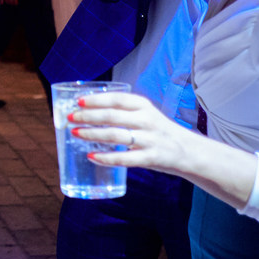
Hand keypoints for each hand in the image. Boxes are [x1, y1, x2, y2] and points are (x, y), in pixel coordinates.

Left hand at [67, 91, 192, 173]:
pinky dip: (106, 158)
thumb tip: (88, 109)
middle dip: (88, 116)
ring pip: (115, 136)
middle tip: (70, 118)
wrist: (189, 151)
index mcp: (144, 106)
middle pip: (112, 116)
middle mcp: (147, 120)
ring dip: (92, 134)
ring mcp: (149, 140)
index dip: (96, 99)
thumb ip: (123, 111)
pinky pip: (125, 159)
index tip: (78, 101)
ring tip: (75, 133)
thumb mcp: (145, 114)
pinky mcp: (151, 158)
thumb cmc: (158, 130)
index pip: (117, 99)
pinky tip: (91, 156)